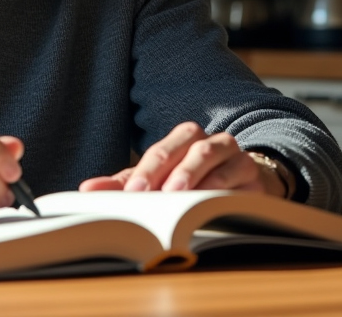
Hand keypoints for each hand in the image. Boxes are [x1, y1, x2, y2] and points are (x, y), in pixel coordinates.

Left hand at [77, 122, 284, 196]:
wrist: (248, 184)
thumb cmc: (197, 181)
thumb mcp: (160, 182)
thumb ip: (125, 184)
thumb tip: (87, 190)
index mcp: (186, 139)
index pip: (161, 151)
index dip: (144, 171)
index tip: (129, 192)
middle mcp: (211, 141)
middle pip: (187, 147)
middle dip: (164, 169)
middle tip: (147, 193)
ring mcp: (235, 156)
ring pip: (213, 155)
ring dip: (193, 175)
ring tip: (176, 195)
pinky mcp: (254, 177)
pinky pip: (240, 178)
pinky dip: (222, 189)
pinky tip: (208, 202)